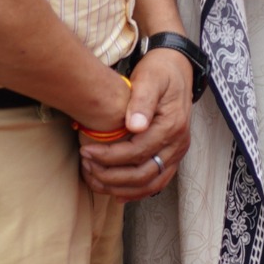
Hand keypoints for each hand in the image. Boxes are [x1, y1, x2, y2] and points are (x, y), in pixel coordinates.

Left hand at [79, 48, 192, 199]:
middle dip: (111, 175)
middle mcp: (179, 143)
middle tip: (86, 167)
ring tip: (96, 181)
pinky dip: (137, 191)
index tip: (84, 151)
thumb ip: (142, 101)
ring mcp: (178, 152)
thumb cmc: (160, 72)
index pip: (138, 152)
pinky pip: (158, 181)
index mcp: (172, 125)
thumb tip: (134, 125)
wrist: (177, 70)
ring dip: (122, 187)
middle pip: (144, 173)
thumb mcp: (150, 78)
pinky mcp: (173, 156)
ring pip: (151, 183)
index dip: (109, 156)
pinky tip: (116, 193)